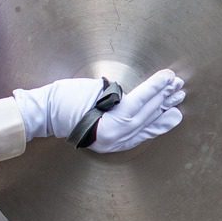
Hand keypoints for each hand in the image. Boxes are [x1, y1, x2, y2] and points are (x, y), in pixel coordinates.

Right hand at [14, 70, 186, 151]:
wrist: (43, 115)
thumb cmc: (60, 100)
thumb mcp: (90, 90)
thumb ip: (116, 95)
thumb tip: (140, 95)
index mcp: (105, 125)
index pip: (137, 104)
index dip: (155, 89)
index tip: (168, 77)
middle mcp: (112, 138)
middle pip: (144, 116)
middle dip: (163, 98)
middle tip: (178, 84)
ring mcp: (113, 143)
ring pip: (145, 126)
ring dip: (163, 111)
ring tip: (178, 98)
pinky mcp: (113, 142)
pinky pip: (139, 134)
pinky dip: (155, 125)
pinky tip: (168, 117)